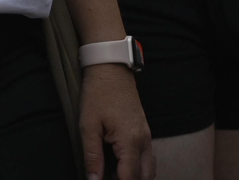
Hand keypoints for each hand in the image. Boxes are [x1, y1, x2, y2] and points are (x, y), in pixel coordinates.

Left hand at [79, 63, 154, 179]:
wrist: (111, 69)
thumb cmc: (98, 94)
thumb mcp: (88, 125)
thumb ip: (92, 156)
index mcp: (130, 141)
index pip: (129, 178)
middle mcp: (144, 141)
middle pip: (145, 177)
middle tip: (107, 177)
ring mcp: (147, 135)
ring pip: (149, 169)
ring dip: (135, 176)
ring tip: (113, 173)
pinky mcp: (145, 131)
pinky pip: (148, 157)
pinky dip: (138, 166)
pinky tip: (120, 163)